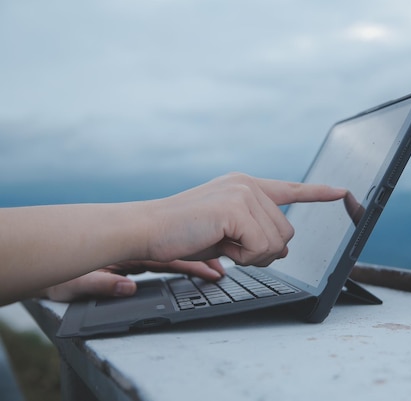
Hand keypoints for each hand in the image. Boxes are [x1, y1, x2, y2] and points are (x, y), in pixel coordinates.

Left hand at [42, 259, 224, 301]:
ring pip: (181, 255)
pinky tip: (204, 268)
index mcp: (131, 255)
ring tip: (223, 268)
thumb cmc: (64, 280)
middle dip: (209, 255)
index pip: (171, 258)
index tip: (217, 271)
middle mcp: (140, 252)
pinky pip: (171, 261)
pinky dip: (190, 263)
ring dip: (204, 258)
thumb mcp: (80, 283)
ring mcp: (141, 256)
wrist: (51, 263)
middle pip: (183, 252)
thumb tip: (127, 287)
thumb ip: (104, 283)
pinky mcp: (137, 263)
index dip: (197, 264)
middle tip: (231, 264)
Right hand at [144, 173, 346, 266]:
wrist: (148, 230)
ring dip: (252, 255)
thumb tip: (283, 248)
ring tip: (223, 245)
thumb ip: (255, 234)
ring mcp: (243, 192)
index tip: (342, 192)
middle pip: (286, 231)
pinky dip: (245, 256)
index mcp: (246, 187)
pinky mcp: (236, 206)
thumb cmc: (183, 233)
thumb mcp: (226, 233)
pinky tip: (223, 246)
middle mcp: (248, 184)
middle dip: (264, 251)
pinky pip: (261, 245)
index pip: (290, 189)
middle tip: (233, 249)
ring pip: (276, 241)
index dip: (317, 193)